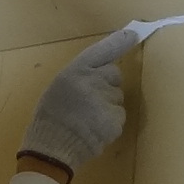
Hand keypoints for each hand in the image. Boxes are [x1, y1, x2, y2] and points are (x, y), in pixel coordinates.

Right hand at [20, 27, 141, 174]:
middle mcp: (91, 81)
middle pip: (115, 75)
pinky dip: (110, 123)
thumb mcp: (59, 88)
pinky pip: (119, 116)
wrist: (50, 149)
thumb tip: (102, 72)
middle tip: (91, 101)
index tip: (133, 34)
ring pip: (118, 98)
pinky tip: (94, 130)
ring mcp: (104, 101)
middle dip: (108, 85)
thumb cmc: (50, 119)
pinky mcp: (114, 120)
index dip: (119, 42)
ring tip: (89, 119)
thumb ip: (80, 77)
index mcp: (74, 71)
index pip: (101, 50)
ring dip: (108, 106)